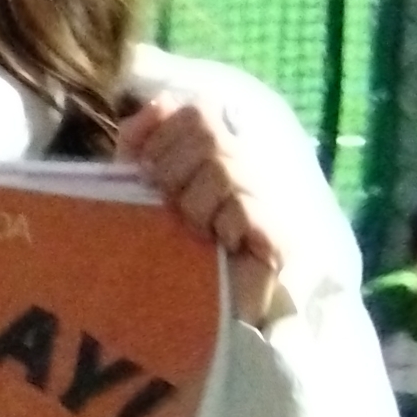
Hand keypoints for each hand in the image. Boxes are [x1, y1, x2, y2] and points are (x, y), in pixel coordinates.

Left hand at [117, 95, 290, 325]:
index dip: (160, 137)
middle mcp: (248, 159)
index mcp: (217, 142)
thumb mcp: (140, 184)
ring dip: (193, 205)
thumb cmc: (165, 239)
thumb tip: (143, 115)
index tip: (146, 171)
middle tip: (170, 205)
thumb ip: (138, 143)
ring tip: (197, 230)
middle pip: (207, 132)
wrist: (196, 307)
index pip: (193, 109)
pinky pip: (243, 209)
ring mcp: (268, 193)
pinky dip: (220, 226)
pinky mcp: (278, 231)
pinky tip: (221, 243)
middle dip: (172, 171)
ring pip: (221, 170)